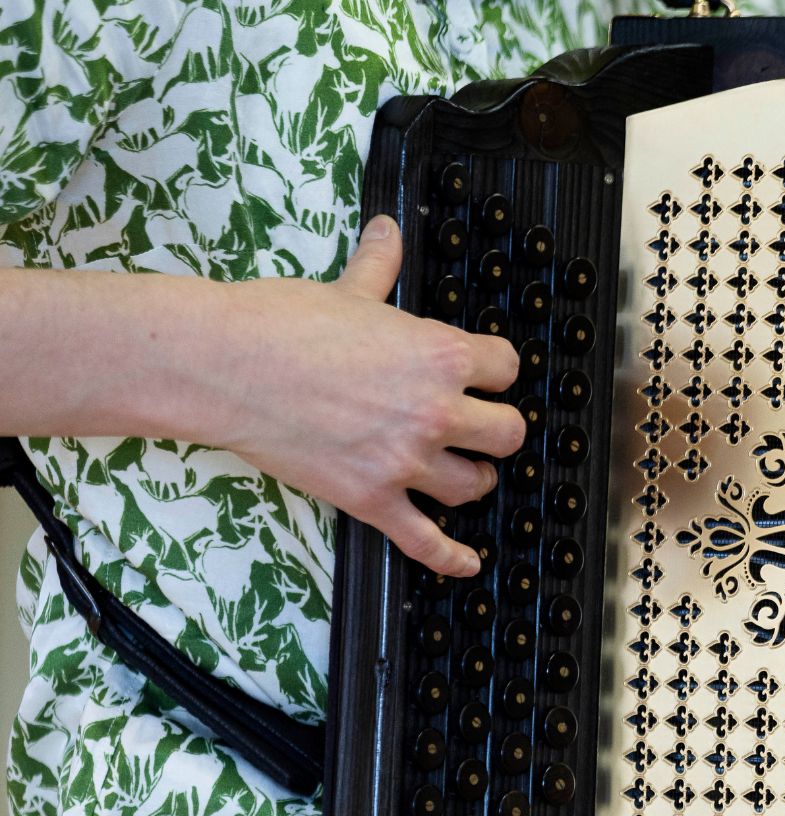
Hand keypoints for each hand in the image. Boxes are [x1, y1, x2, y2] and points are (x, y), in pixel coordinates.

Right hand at [201, 216, 523, 575]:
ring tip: (458, 469)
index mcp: (440, 355)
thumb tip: (386, 230)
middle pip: (508, 433)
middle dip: (495, 428)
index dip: (495, 372)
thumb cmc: (282, 322)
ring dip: (471, 477)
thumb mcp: (347, 290)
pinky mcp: (371, 499)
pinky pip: (426, 541)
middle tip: (477, 426)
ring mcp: (405, 461)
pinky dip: (451, 558)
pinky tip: (468, 563)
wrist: (222, 365)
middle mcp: (435, 411)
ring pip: (475, 485)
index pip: (507, 369)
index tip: (483, 375)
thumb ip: (379, 266)